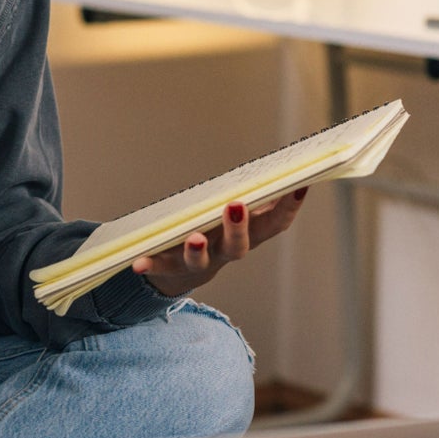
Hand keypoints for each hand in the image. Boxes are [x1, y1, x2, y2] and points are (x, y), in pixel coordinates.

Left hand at [130, 189, 306, 297]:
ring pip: (200, 261)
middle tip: (236, 205)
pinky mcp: (170, 266)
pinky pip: (160, 267)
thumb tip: (286, 165)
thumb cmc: (219, 232)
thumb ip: (260, 196)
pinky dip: (150, 265)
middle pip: (238, 247)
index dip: (288, 208)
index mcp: (248, 236)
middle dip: (238, 228)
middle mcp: (225, 251)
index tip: (300, 186)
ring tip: (194, 238)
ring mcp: (199, 262)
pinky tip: (138, 263)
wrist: (185, 272)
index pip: (274, 225)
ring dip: (197, 250)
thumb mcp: (243, 215)